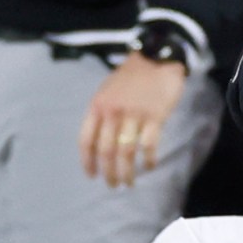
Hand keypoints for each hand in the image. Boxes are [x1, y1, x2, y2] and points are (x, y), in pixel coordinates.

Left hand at [80, 54, 187, 188]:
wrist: (156, 58)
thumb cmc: (131, 76)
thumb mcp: (107, 91)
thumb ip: (101, 114)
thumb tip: (97, 142)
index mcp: (97, 107)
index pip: (86, 141)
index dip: (87, 162)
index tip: (92, 175)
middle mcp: (112, 113)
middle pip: (106, 151)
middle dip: (108, 173)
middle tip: (113, 184)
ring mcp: (133, 115)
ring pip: (126, 152)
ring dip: (127, 172)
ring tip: (130, 182)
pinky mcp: (154, 117)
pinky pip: (149, 145)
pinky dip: (149, 159)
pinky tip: (150, 165)